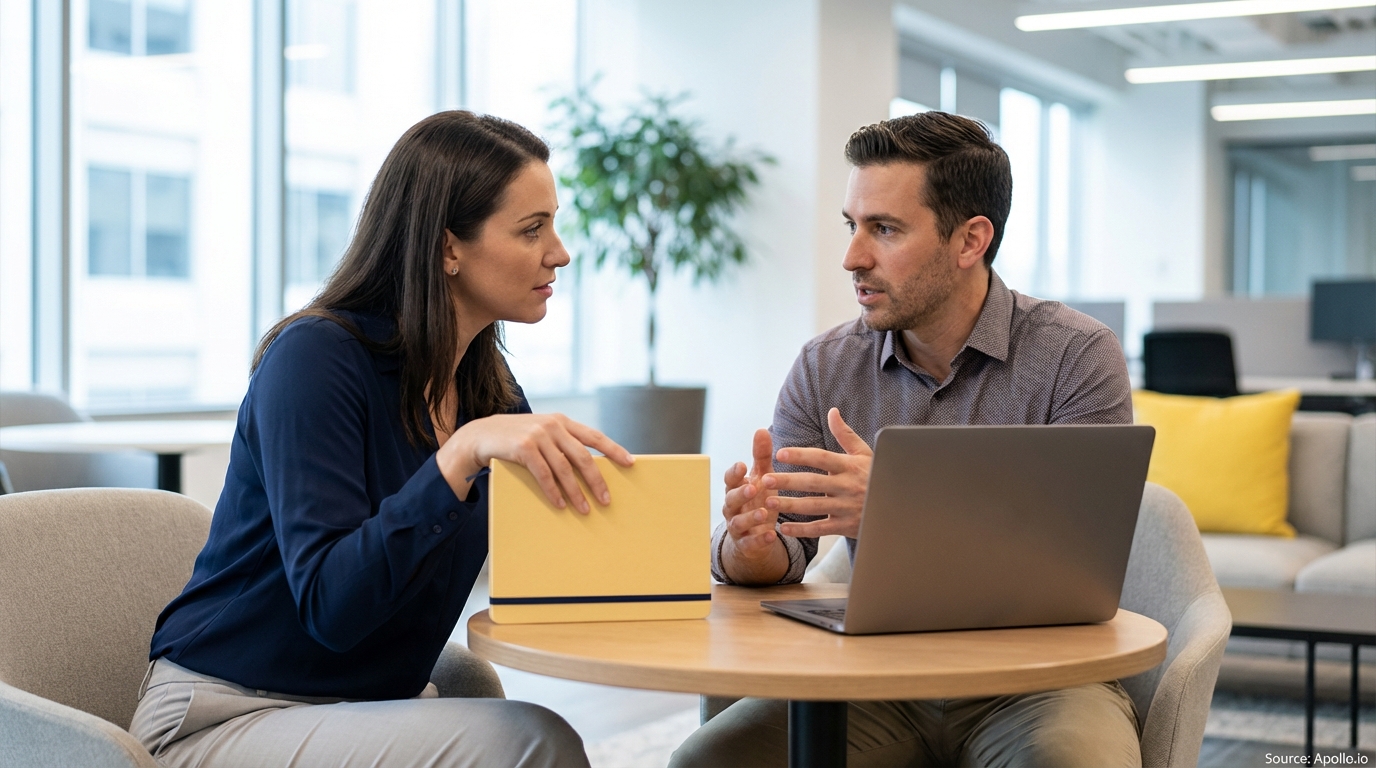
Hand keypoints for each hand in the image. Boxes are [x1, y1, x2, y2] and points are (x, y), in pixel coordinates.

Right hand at [438, 413, 633, 512]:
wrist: (482, 435)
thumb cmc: (517, 438)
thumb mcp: (542, 434)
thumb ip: (563, 443)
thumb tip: (590, 468)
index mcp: (562, 422)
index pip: (594, 436)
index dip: (614, 449)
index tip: (630, 463)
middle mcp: (553, 425)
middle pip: (583, 456)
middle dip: (596, 480)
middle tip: (606, 499)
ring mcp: (538, 435)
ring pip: (564, 468)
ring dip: (576, 492)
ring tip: (584, 509)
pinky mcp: (523, 448)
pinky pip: (544, 474)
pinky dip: (553, 491)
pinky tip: (561, 504)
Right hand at [722, 429, 780, 561]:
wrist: (755, 534)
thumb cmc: (758, 499)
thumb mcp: (762, 477)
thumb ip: (761, 456)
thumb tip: (761, 430)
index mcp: (736, 489)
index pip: (730, 479)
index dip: (734, 473)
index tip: (742, 465)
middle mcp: (733, 507)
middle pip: (730, 500)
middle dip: (740, 494)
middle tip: (752, 487)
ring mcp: (738, 527)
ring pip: (737, 522)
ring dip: (749, 518)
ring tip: (763, 513)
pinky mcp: (746, 544)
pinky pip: (749, 543)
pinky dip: (759, 540)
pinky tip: (771, 535)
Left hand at [765, 408, 871, 538]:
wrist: (900, 507)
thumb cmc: (877, 476)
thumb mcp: (865, 454)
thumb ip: (845, 434)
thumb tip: (832, 411)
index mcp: (850, 466)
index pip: (822, 458)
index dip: (801, 455)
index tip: (780, 453)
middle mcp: (847, 486)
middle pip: (813, 483)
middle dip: (788, 481)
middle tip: (765, 480)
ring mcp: (847, 507)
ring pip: (814, 507)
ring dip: (790, 505)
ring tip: (768, 503)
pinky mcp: (846, 526)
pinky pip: (820, 528)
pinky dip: (801, 530)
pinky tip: (783, 528)